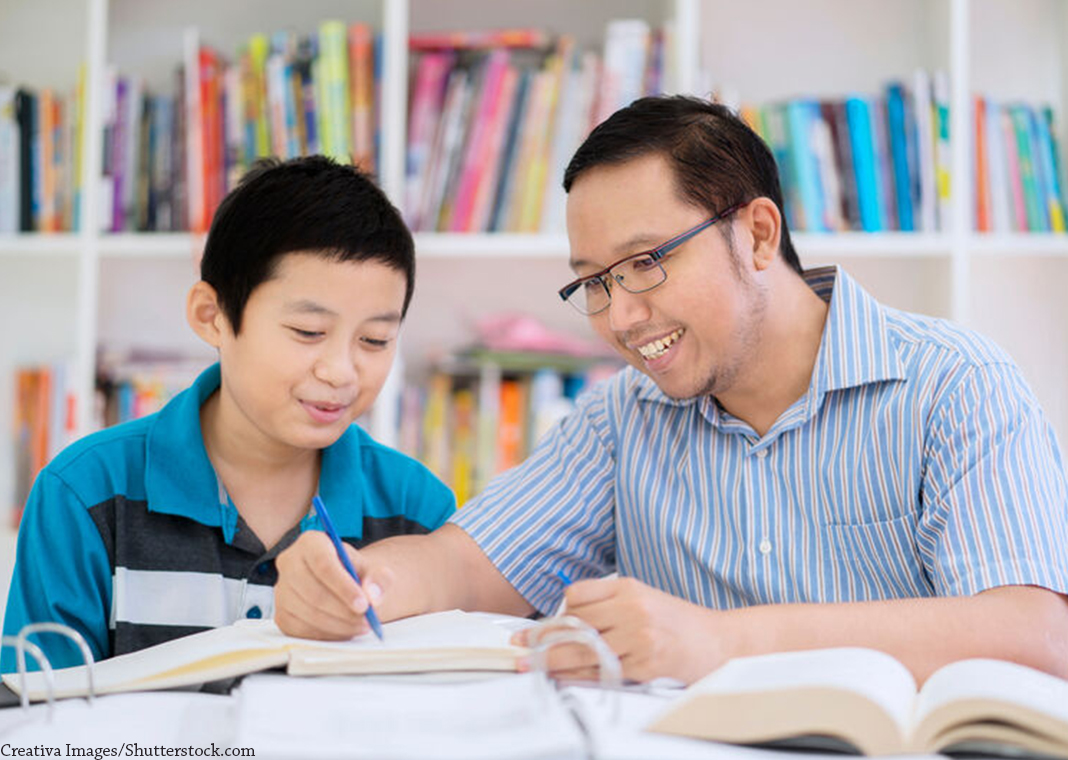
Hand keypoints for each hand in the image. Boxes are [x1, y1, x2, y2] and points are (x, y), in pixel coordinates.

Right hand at [274, 531, 390, 639]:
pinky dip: (328, 634)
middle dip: (344, 612)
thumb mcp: (373, 569)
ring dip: (339, 625)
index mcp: (310, 543)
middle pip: (314, 592)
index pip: (323, 564)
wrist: (343, 584)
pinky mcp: (281, 614)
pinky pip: (302, 630)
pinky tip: (345, 630)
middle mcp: (290, 562)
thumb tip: (372, 595)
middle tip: (367, 620)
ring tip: (362, 625)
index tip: (364, 605)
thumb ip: (379, 578)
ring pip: (309, 614)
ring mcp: (282, 590)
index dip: (344, 587)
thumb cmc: (354, 572)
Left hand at [513, 577, 732, 683]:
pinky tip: (564, 679)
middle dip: (542, 639)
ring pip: (583, 650)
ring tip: (530, 666)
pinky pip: (602, 672)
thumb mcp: (644, 598)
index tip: (542, 627)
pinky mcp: (645, 665)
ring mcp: (639, 637)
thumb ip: (608, 604)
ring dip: (552, 661)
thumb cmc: (677, 622)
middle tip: (518, 648)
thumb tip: (565, 619)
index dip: (559, 613)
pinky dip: (579, 677)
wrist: (720, 642)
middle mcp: (632, 608)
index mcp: (628, 586)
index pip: (577, 595)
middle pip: (574, 623)